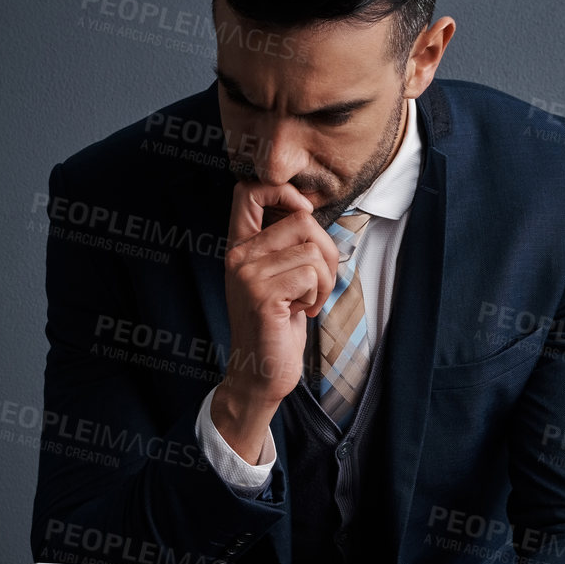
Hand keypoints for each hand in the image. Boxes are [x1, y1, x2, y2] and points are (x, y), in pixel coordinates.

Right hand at [221, 180, 339, 413]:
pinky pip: (312, 275)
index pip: (249, 189)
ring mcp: (248, 275)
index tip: (303, 217)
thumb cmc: (275, 326)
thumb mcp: (276, 278)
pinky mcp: (263, 296)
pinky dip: (318, 295)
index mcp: (239, 246)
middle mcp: (238, 255)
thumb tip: (312, 214)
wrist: (259, 374)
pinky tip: (302, 312)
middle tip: (317, 283)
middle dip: (326, 251)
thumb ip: (285, 245)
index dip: (283, 192)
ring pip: (313, 249)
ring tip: (307, 301)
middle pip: (302, 219)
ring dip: (324, 280)